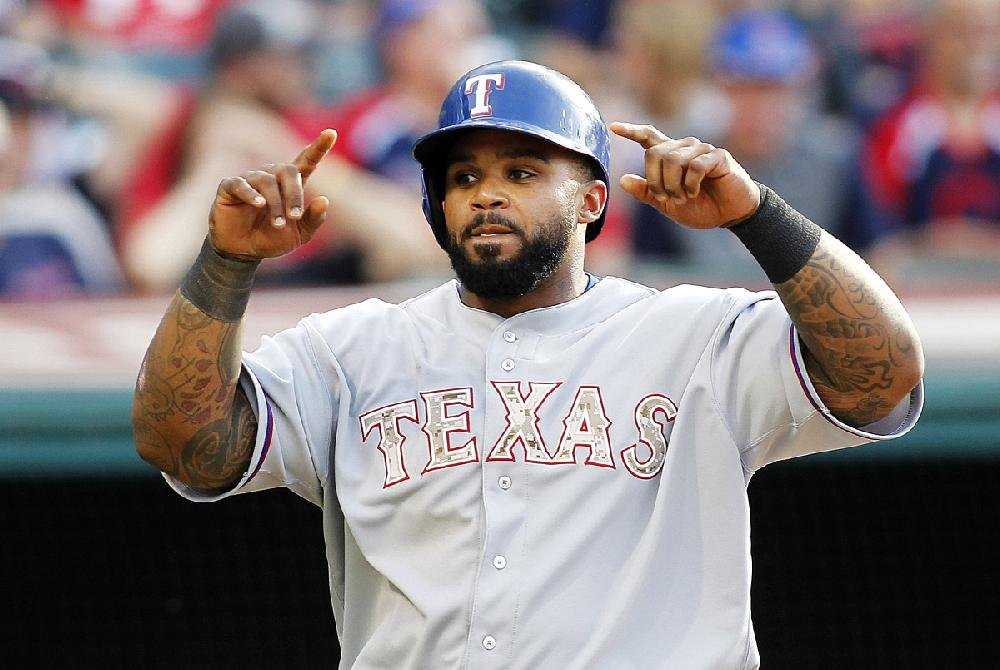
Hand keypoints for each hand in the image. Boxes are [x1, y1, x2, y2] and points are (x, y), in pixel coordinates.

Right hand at [208, 129, 336, 259]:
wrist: (244, 251)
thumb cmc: (272, 238)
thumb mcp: (299, 234)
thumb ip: (313, 219)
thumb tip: (325, 200)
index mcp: (290, 185)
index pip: (306, 161)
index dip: (318, 147)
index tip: (331, 133)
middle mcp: (271, 176)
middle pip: (287, 170)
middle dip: (294, 194)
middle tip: (295, 217)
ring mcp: (250, 179)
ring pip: (267, 181)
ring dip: (275, 204)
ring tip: (278, 224)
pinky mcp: (229, 187)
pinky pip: (240, 184)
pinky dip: (250, 194)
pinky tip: (258, 204)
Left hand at [610, 122, 760, 228]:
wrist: (730, 215)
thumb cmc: (701, 207)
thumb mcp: (667, 204)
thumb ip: (646, 193)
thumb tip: (622, 180)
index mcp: (671, 157)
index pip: (649, 137)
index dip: (632, 132)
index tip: (613, 127)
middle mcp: (685, 148)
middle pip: (655, 153)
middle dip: (656, 181)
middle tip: (666, 198)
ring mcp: (702, 150)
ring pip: (673, 160)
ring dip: (673, 186)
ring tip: (684, 197)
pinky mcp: (718, 156)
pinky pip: (694, 166)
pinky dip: (690, 184)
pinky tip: (696, 191)